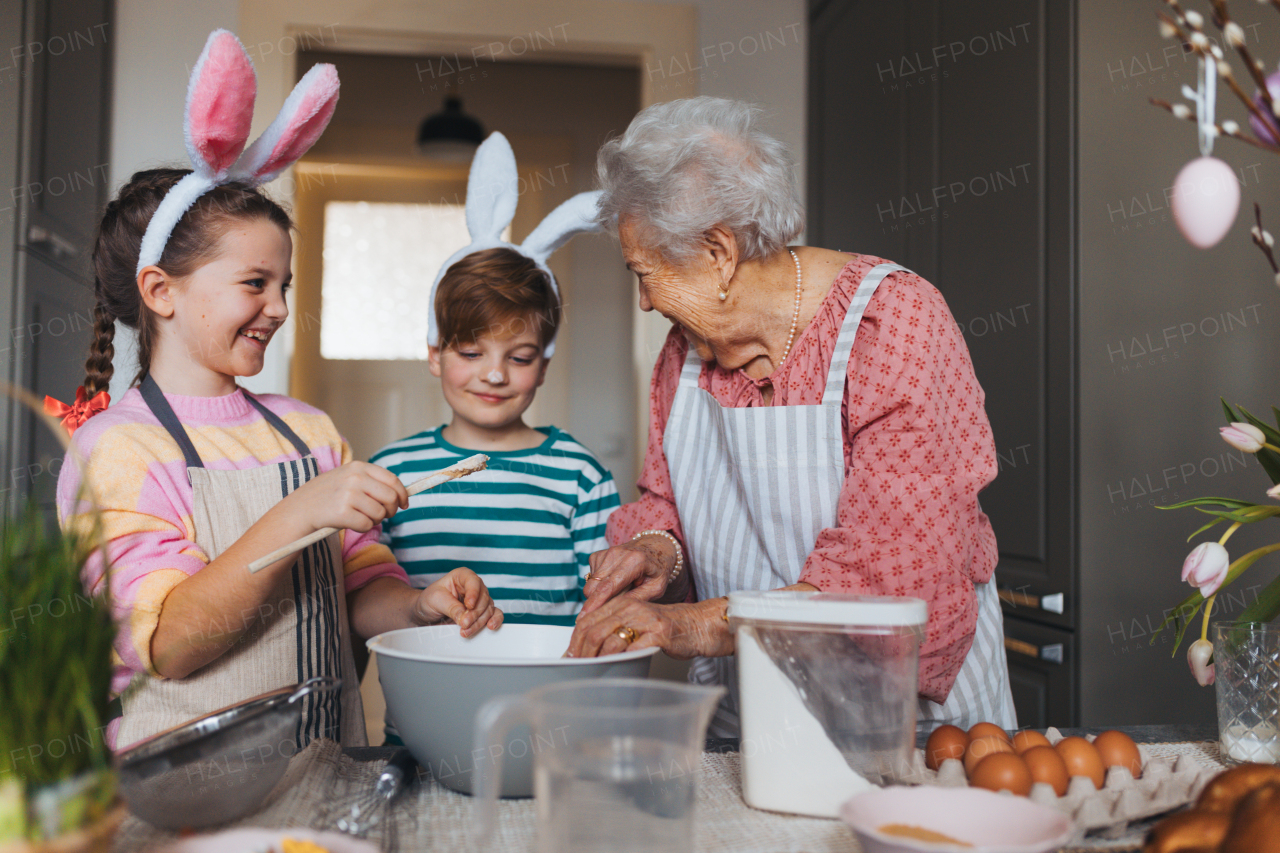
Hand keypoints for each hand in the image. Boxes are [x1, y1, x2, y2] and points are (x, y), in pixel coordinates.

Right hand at [283, 462, 408, 533]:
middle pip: (390, 498)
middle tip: (382, 515)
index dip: (402, 494)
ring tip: (361, 517)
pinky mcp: (342, 513)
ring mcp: (348, 495)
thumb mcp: (349, 477)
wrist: (301, 508)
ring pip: (380, 514)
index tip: (404, 504)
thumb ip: (373, 482)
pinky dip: (363, 528)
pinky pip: (367, 525)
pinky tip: (351, 523)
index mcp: (359, 467)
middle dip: (391, 510)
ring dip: (375, 520)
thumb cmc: (329, 495)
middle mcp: (355, 478)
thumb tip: (402, 495)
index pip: (393, 481)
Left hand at [414, 568, 502, 637]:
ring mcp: (479, 600)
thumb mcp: (436, 600)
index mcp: (463, 576)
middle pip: (483, 598)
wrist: (426, 614)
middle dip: (474, 613)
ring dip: (479, 622)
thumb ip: (452, 607)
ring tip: (466, 630)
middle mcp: (474, 587)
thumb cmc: (430, 601)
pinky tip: (490, 627)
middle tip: (464, 624)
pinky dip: (494, 621)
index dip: (473, 594)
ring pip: (488, 609)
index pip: (473, 582)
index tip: (468, 606)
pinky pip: (495, 615)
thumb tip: (465, 617)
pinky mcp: (482, 613)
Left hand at [566, 596, 731, 659]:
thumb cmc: (665, 627)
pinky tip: (614, 668)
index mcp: (622, 603)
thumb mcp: (635, 620)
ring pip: (609, 639)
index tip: (570, 655)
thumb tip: (586, 645)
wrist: (697, 625)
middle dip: (581, 651)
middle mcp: (631, 607)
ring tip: (592, 669)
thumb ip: (614, 626)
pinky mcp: (658, 635)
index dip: (574, 640)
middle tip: (578, 665)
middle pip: (593, 630)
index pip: (587, 620)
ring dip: (596, 658)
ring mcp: (644, 620)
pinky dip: (618, 661)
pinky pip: (631, 649)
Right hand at [581, 536, 676, 615]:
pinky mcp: (597, 555)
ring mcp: (605, 553)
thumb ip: (637, 598)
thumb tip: (615, 609)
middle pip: (594, 587)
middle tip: (614, 607)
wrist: (654, 547)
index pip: (609, 585)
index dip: (596, 602)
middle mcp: (616, 554)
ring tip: (621, 590)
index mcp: (634, 561)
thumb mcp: (657, 588)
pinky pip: (591, 579)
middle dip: (597, 602)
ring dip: (601, 593)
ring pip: (590, 584)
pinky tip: (615, 581)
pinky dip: (600, 585)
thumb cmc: (657, 570)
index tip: (585, 617)